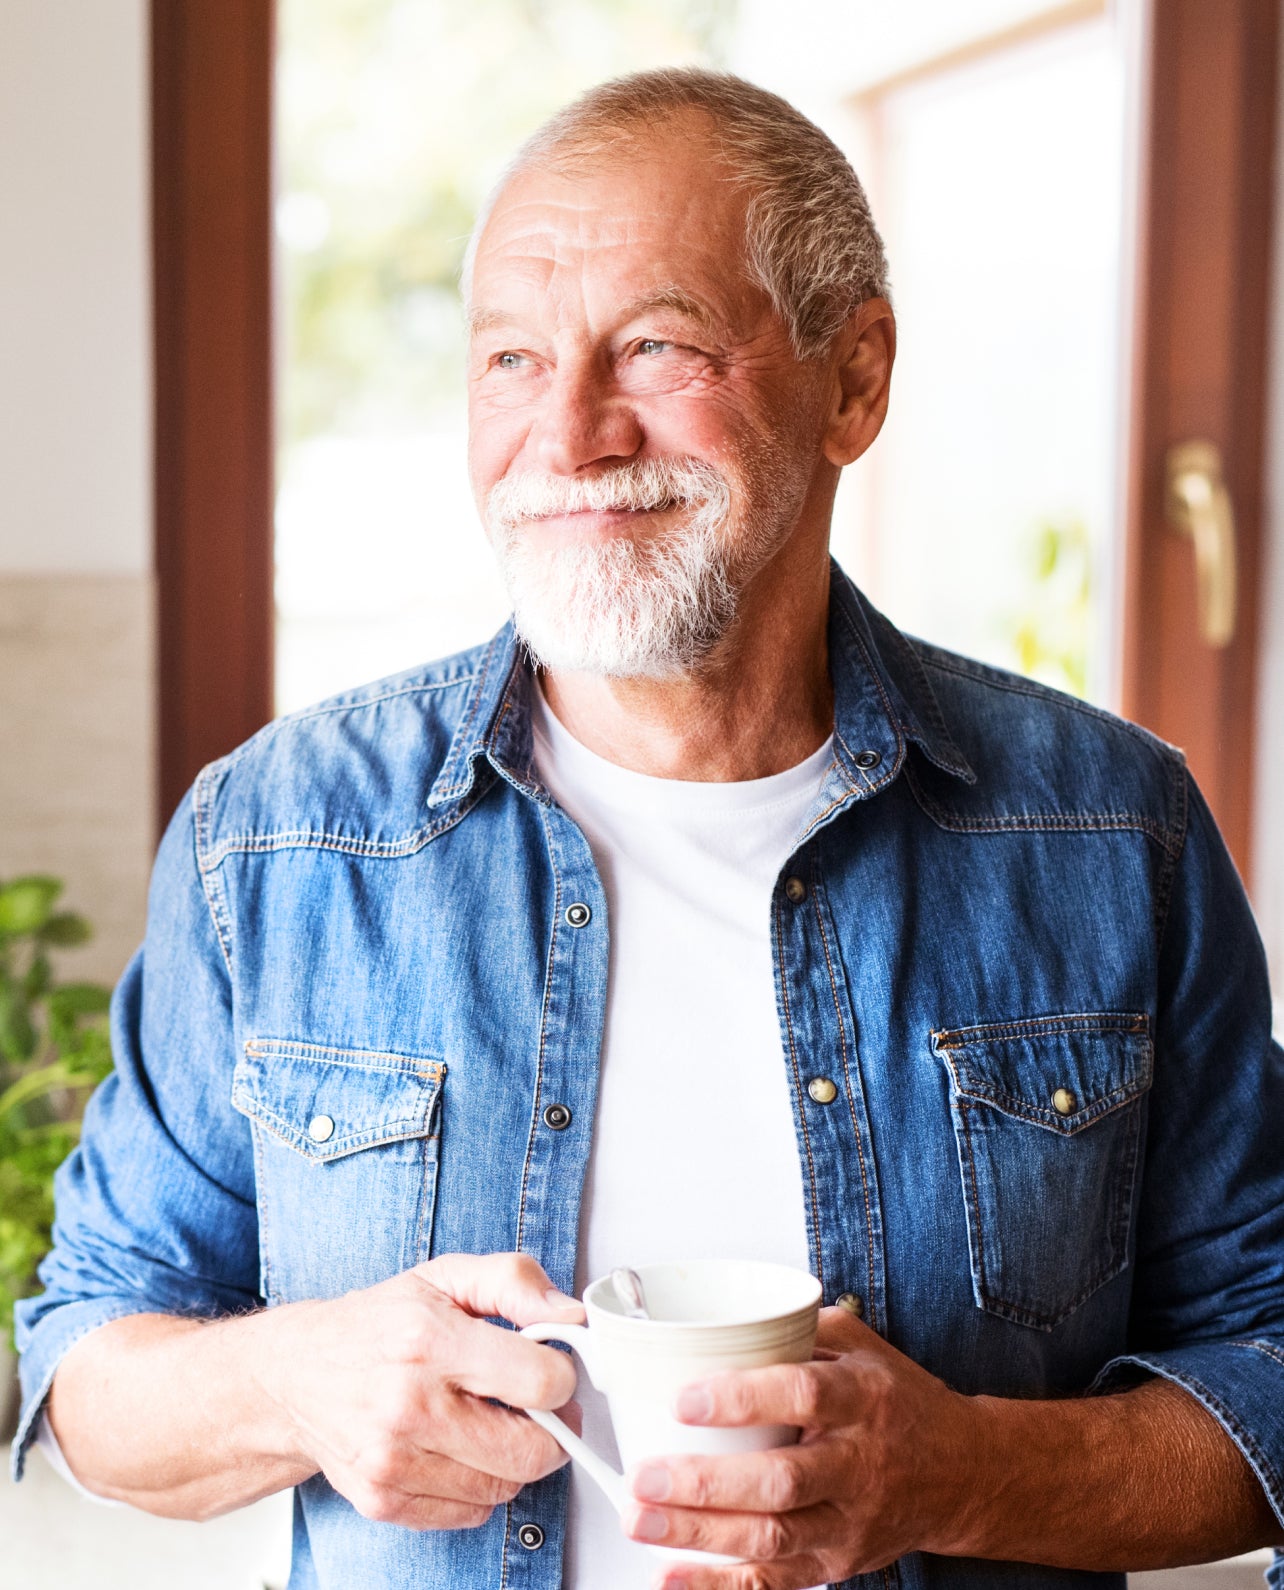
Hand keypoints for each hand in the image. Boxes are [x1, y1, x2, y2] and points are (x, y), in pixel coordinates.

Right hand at [262, 1252, 583, 1530]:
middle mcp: (409, 1407)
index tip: (551, 1365)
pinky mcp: (384, 1502)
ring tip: (490, 1419)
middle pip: (530, 1451)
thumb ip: (515, 1282)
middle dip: (551, 1427)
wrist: (294, 1375)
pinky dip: (480, 1484)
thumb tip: (571, 1315)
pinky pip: (471, 1512)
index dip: (561, 1375)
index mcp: (429, 1341)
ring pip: (505, 1487)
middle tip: (536, 1403)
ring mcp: (393, 1463)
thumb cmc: (376, 1325)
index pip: (539, 1382)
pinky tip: (460, 1447)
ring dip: (514, 1457)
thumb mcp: (446, 1277)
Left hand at [621, 1305, 973, 1587]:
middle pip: (780, 1482)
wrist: (962, 1472)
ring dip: (699, 1535)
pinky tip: (672, 1577)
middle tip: (644, 1478)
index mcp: (863, 1398)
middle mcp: (859, 1463)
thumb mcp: (860, 1346)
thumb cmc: (898, 1400)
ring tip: (641, 1521)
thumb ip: (794, 1329)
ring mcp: (849, 1521)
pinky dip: (720, 1585)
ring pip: (772, 1538)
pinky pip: (775, 1581)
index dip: (741, 1398)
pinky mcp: (837, 1562)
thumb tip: (717, 1319)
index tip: (682, 1399)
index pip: (802, 1395)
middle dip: (705, 1485)